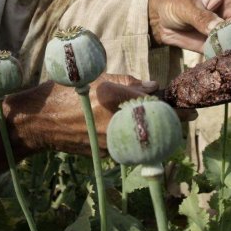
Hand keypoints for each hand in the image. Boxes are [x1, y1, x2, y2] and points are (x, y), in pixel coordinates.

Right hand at [0, 74, 195, 159]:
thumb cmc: (65, 92)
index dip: (177, 107)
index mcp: (114, 98)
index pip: (155, 103)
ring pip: (146, 137)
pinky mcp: (107, 153)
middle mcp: (115, 122)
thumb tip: (154, 87)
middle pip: (156, 124)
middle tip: (186, 115)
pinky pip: (131, 145)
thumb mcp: (95, 77)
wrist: (39, 122)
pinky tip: (138, 131)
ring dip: (157, 130)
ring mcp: (112, 141)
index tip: (191, 108)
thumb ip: (127, 82)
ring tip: (164, 122)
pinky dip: (139, 138)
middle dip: (172, 120)